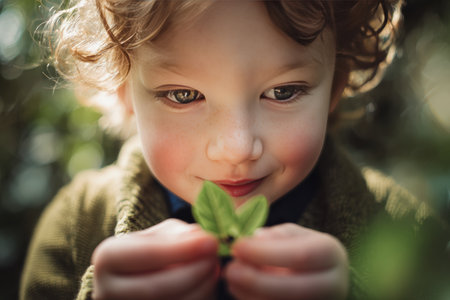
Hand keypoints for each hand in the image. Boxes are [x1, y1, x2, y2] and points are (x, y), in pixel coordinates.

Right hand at [91, 219, 218, 299]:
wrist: (134, 280)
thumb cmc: (150, 252)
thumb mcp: (158, 235)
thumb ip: (178, 234)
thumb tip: (200, 238)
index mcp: (108, 258)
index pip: (145, 254)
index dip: (180, 249)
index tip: (210, 241)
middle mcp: (107, 290)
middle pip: (156, 287)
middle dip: (194, 271)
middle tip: (215, 256)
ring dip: (201, 287)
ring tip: (214, 268)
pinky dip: (200, 297)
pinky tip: (207, 283)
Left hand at [224, 223, 348, 299]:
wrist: (322, 278)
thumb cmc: (302, 250)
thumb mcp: (294, 235)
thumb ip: (276, 235)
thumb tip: (257, 238)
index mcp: (331, 254)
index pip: (300, 255)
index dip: (265, 253)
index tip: (237, 246)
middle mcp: (335, 284)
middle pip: (295, 288)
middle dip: (257, 280)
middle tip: (230, 270)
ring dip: (252, 295)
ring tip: (232, 280)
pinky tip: (240, 291)